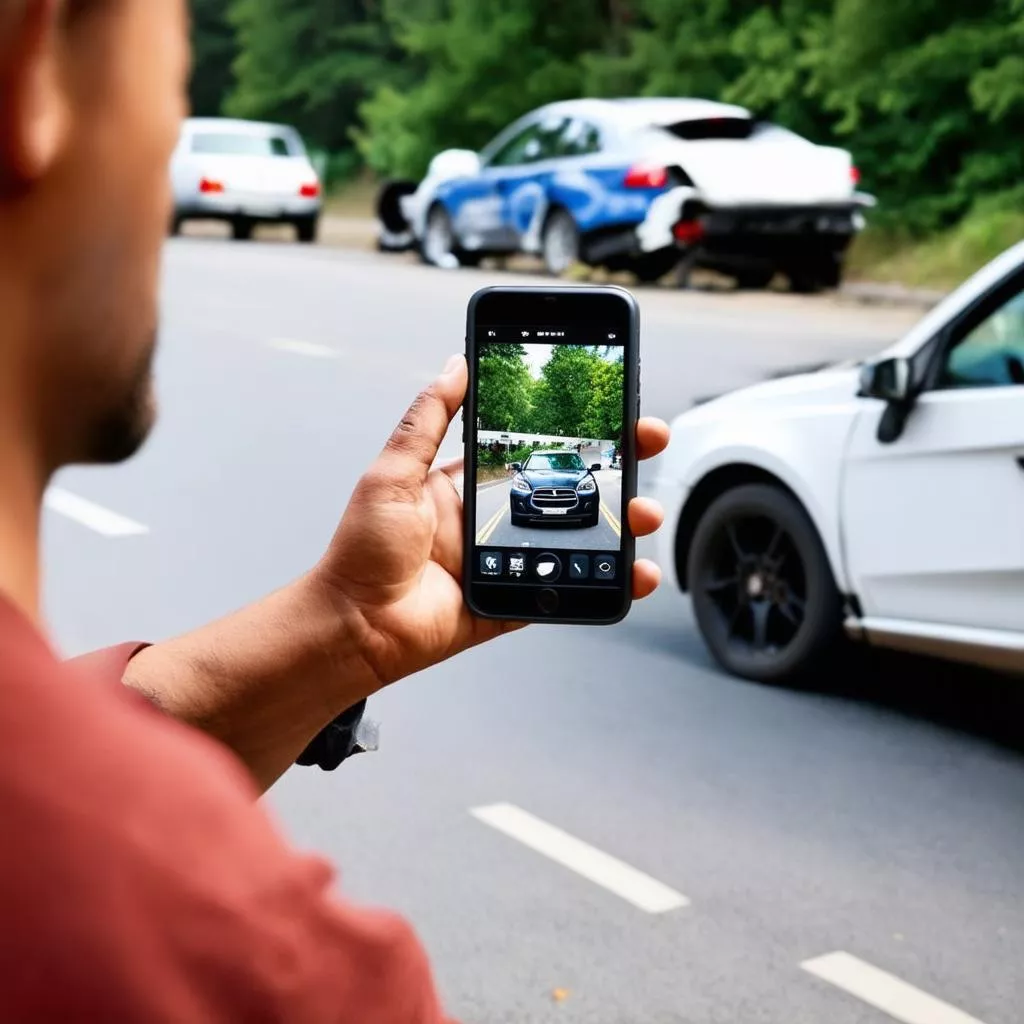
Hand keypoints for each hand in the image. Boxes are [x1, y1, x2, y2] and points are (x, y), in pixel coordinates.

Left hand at [313, 355, 669, 689]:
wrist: (355, 625)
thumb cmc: (362, 550)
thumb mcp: (392, 472)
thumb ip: (427, 419)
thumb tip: (455, 364)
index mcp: (466, 484)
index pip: (531, 446)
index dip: (569, 428)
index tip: (608, 406)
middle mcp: (492, 519)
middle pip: (568, 488)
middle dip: (613, 466)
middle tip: (646, 444)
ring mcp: (508, 561)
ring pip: (580, 538)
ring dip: (620, 524)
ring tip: (644, 512)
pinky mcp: (515, 600)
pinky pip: (570, 589)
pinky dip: (609, 585)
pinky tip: (637, 573)